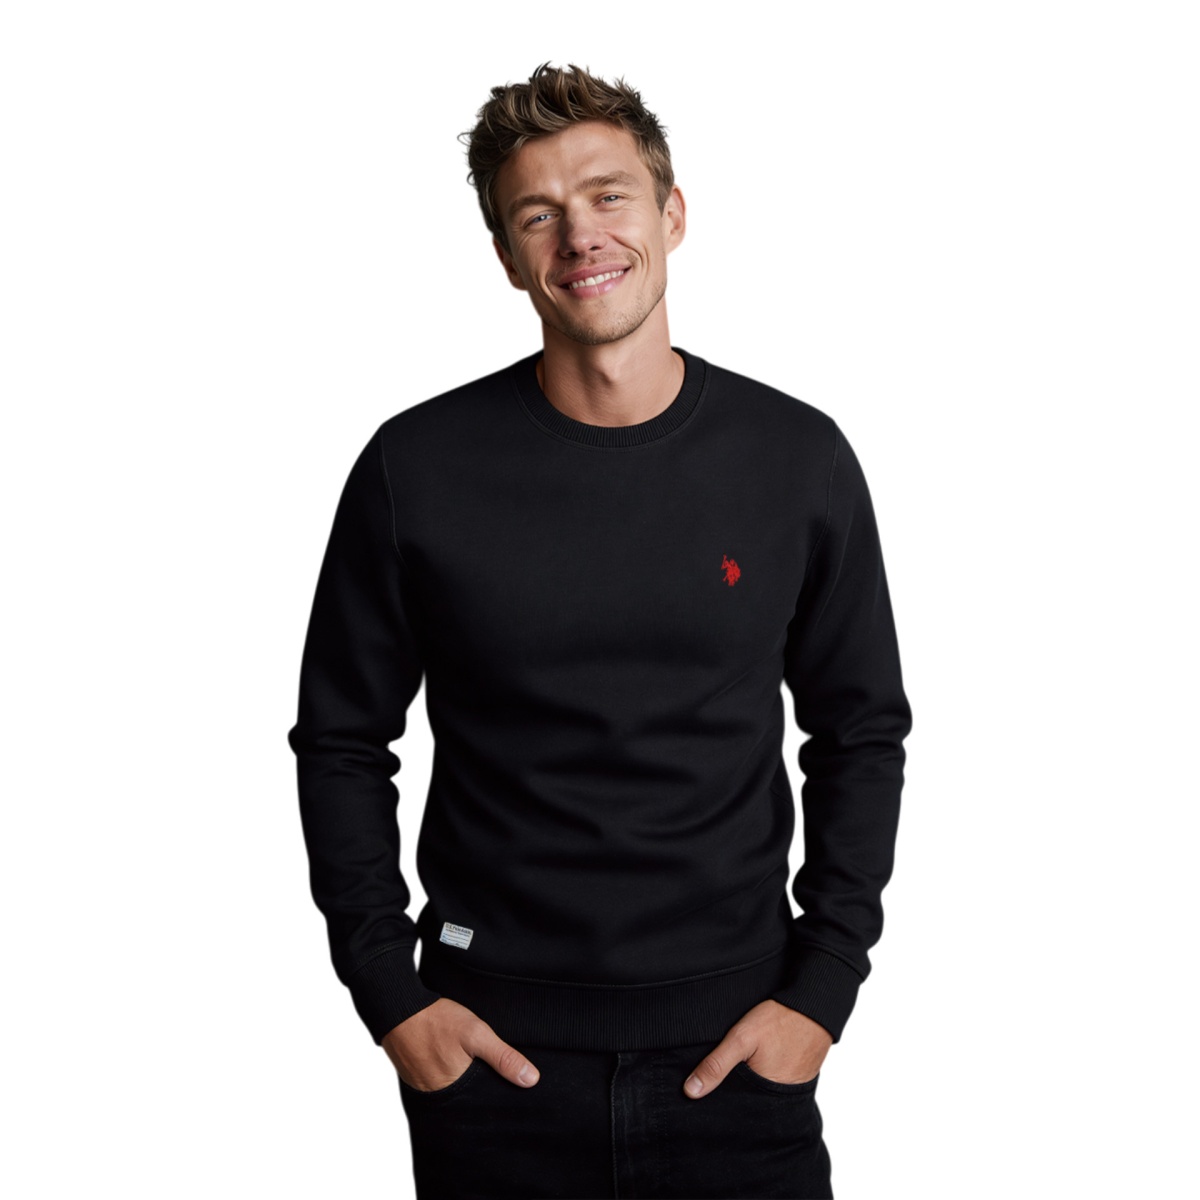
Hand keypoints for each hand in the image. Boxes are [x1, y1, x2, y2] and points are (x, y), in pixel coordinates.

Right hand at [381, 997, 540, 1091]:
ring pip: (454, 1091)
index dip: (497, 1096)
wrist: (398, 1008)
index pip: (484, 1104)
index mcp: (457, 1091)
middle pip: (469, 1099)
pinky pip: (437, 1082)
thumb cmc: (437, 1020)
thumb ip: (503, 1057)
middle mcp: (438, 1096)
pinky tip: (453, 1059)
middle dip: (482, 1089)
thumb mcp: (476, 1034)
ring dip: (465, 1081)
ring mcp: (424, 1087)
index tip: (512, 1088)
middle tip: (489, 1070)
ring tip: (472, 1064)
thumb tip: (531, 1080)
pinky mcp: (415, 1076)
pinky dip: (448, 1074)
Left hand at [682, 999, 831, 1097]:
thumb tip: (691, 1092)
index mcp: (766, 1098)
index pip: (736, 1111)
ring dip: (747, 1084)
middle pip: (748, 1103)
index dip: (720, 1104)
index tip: (703, 1096)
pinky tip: (755, 1062)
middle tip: (719, 1079)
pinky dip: (762, 1075)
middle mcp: (781, 1100)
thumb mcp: (741, 1039)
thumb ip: (716, 1065)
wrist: (815, 1006)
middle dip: (732, 1094)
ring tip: (737, 1069)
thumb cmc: (780, 1021)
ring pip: (760, 1092)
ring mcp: (792, 1088)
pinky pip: (774, 1081)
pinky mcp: (797, 1076)